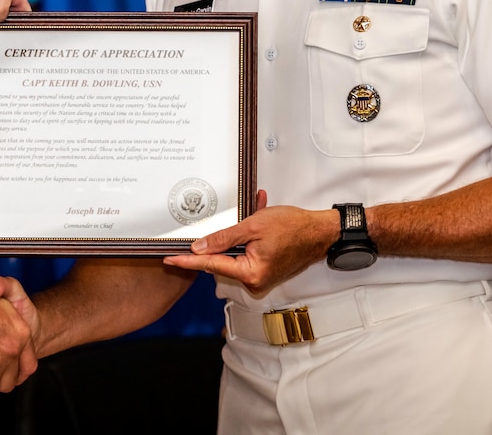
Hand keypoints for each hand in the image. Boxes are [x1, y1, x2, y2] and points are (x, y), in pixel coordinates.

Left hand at [162, 191, 338, 297]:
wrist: (321, 231)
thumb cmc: (294, 227)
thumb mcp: (253, 226)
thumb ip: (223, 238)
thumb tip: (199, 248)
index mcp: (250, 273)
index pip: (211, 265)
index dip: (188, 261)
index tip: (169, 260)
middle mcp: (254, 280)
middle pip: (223, 259)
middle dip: (223, 236)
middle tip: (230, 219)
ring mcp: (260, 276)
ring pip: (236, 252)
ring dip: (239, 233)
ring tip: (254, 211)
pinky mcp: (265, 269)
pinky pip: (248, 252)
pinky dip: (249, 236)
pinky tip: (257, 215)